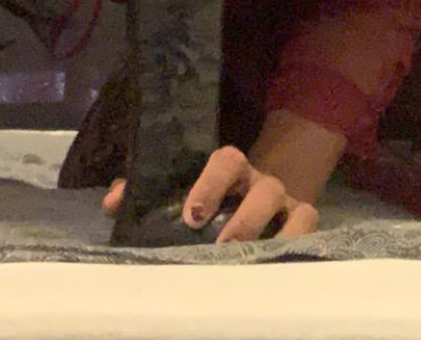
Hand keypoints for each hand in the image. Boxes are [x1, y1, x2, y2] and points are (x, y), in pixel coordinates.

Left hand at [102, 145, 319, 243]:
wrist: (255, 202)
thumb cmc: (207, 201)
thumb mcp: (178, 193)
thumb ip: (144, 193)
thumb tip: (112, 203)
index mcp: (228, 169)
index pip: (225, 159)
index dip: (210, 183)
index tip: (192, 215)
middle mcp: (259, 180)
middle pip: (261, 185)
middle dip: (243, 216)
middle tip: (220, 244)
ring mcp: (284, 201)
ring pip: (289, 206)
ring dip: (269, 233)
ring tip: (243, 258)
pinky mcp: (302, 221)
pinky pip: (309, 224)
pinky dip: (298, 239)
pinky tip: (276, 261)